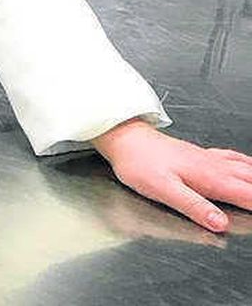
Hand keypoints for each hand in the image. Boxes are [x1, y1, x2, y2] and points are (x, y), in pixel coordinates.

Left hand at [93, 119, 251, 232]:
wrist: (124, 138)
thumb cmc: (139, 164)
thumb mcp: (163, 190)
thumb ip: (193, 206)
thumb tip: (221, 224)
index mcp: (209, 178)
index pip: (248, 196)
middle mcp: (213, 166)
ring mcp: (208, 159)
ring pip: (246, 168)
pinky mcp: (199, 154)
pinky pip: (232, 158)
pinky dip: (248, 164)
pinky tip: (247, 164)